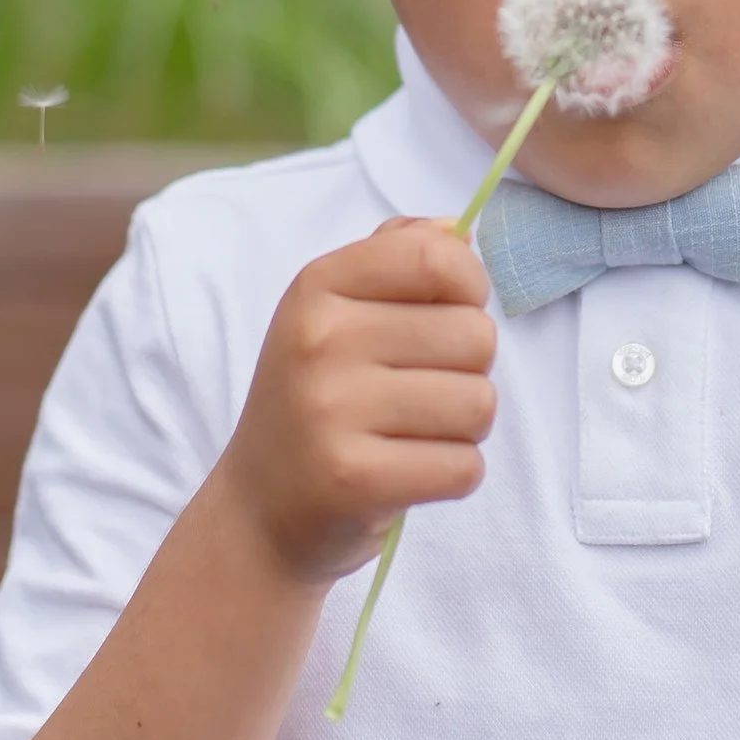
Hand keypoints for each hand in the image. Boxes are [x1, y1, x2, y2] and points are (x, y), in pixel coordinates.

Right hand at [210, 216, 498, 582]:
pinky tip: (409, 472)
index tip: (451, 311)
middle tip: (420, 392)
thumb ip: (396, 257)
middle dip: (469, 369)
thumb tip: (457, 230)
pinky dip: (452, 475)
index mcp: (318, 286)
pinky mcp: (354, 479)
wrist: (260, 509)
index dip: (470, 286)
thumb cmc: (318, 397)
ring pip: (479, 404)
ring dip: (464, 427)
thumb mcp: (334, 312)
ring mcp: (332, 410)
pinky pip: (464, 468)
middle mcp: (320, 340)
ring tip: (414, 433)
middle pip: (475, 335)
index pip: (437, 257)